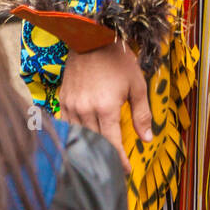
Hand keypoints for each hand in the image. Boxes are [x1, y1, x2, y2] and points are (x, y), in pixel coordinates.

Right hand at [60, 40, 151, 172]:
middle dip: (104, 159)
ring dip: (88, 149)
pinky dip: (72, 136)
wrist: (91, 36)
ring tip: (97, 158)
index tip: (125, 172)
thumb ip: (142, 114)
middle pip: (95, 144)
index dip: (119, 161)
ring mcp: (71, 106)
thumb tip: (147, 140)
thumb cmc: (117, 60)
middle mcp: (86, 110)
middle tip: (112, 169)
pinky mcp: (62, 100)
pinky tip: (78, 142)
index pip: (112, 145)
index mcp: (106, 108)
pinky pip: (65, 126)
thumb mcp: (136, 84)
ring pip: (78, 138)